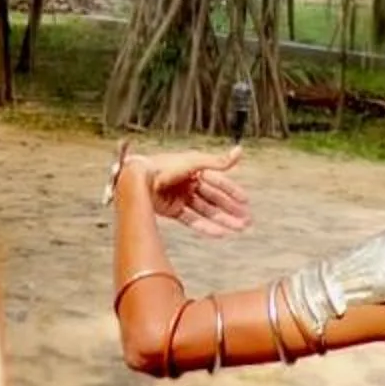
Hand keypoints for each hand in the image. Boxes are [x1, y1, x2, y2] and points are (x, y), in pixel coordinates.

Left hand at [119, 143, 250, 235]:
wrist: (138, 179)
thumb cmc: (165, 166)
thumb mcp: (194, 162)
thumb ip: (218, 161)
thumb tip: (240, 152)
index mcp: (194, 168)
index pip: (218, 181)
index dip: (232, 191)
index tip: (245, 202)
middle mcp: (188, 182)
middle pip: (214, 198)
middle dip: (230, 209)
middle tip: (246, 221)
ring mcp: (180, 197)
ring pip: (206, 211)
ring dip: (222, 220)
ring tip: (238, 229)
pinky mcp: (172, 210)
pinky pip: (192, 220)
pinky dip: (206, 227)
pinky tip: (220, 233)